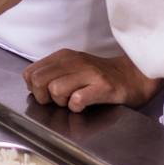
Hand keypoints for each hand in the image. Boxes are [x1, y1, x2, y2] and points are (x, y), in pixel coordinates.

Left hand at [23, 48, 163, 111]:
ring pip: (55, 90)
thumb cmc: (99, 76)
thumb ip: (53, 73)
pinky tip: (84, 105)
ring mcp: (89, 73)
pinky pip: (77, 100)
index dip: (34, 88)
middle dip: (44, 97)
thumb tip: (32, 86)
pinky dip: (77, 107)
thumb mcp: (72, 67)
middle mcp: (74, 61)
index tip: (47, 94)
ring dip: (61, 102)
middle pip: (38, 81)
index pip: (30, 73)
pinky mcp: (102, 87)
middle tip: (58, 101)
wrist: (133, 76)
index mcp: (63, 56)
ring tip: (74, 101)